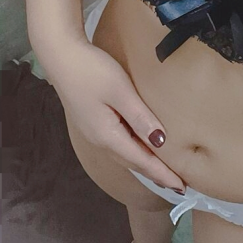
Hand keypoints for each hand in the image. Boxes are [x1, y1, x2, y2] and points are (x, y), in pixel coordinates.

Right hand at [41, 37, 185, 190]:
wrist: (60, 55)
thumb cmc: (91, 70)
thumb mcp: (120, 92)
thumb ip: (140, 118)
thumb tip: (160, 143)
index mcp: (108, 135)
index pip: (142, 161)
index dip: (162, 174)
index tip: (182, 187)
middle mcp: (99, 139)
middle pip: (132, 162)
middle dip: (155, 174)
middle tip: (177, 184)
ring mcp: (93, 130)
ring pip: (124, 154)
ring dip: (144, 164)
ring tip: (162, 170)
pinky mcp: (92, 120)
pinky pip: (118, 143)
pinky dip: (134, 151)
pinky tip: (141, 147)